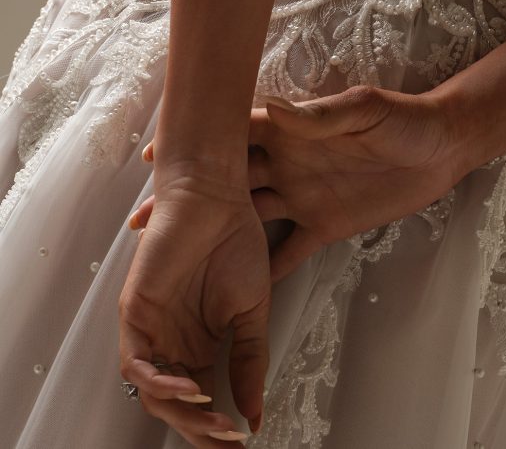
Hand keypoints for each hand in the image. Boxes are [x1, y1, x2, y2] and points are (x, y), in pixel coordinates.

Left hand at [118, 152, 270, 447]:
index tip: (242, 444)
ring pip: (154, 392)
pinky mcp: (134, 311)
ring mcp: (151, 328)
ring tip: (215, 421)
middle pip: (176, 405)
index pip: (203, 400)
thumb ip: (250, 360)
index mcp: (199, 343)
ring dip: (183, 414)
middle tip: (228, 441)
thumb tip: (255, 412)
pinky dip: (160, 384)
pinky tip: (192, 390)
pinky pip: (135, 364)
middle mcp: (172, 341)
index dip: (219, 427)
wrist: (216, 198)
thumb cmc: (234, 241)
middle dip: (202, 430)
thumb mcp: (252, 310)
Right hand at [132, 85, 460, 283]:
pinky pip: (290, 252)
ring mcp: (303, 195)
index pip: (234, 134)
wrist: (444, 147)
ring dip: (215, 236)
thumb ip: (318, 116)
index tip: (154, 157)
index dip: (195, 144)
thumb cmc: (405, 120)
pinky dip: (265, 270)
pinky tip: (237, 294)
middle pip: (228, 181)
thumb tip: (270, 107)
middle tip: (144, 219)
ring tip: (174, 258)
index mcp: (291, 130)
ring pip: (247, 218)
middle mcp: (287, 162)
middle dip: (190, 197)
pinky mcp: (326, 225)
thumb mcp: (365, 110)